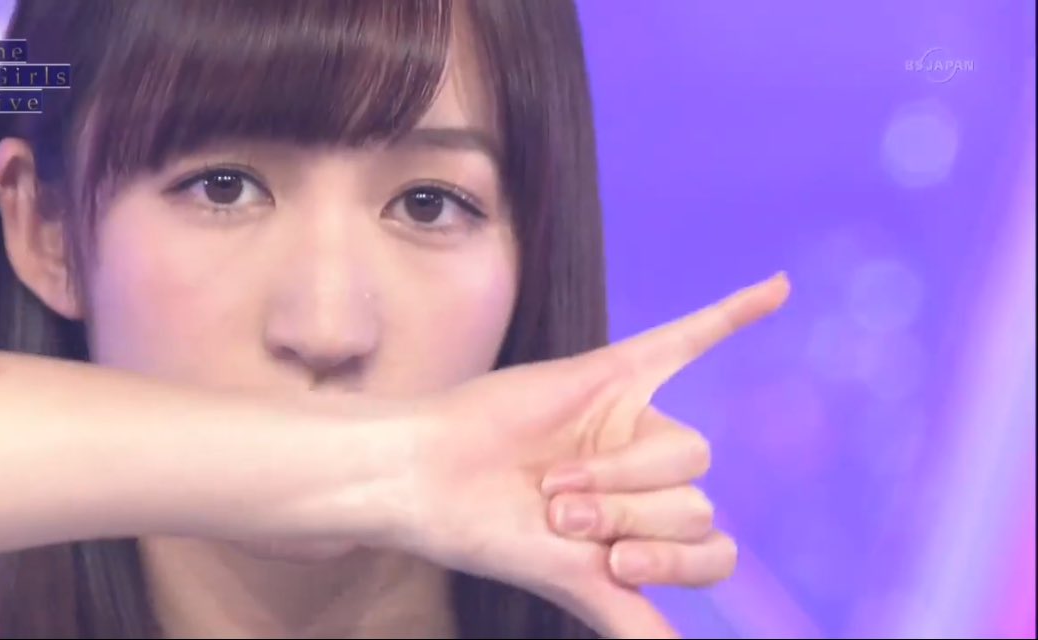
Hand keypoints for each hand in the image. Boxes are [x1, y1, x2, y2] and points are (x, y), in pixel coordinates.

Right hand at [395, 273, 790, 637]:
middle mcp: (648, 476)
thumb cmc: (488, 532)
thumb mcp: (571, 585)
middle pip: (695, 500)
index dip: (670, 560)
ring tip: (554, 479)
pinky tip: (778, 290)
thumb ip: (630, 619)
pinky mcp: (612, 370)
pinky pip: (686, 339)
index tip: (609, 562)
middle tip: (555, 510)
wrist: (429, 480)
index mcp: (647, 527)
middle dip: (627, 512)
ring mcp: (633, 421)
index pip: (712, 551)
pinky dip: (731, 314)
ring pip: (685, 449)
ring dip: (620, 471)